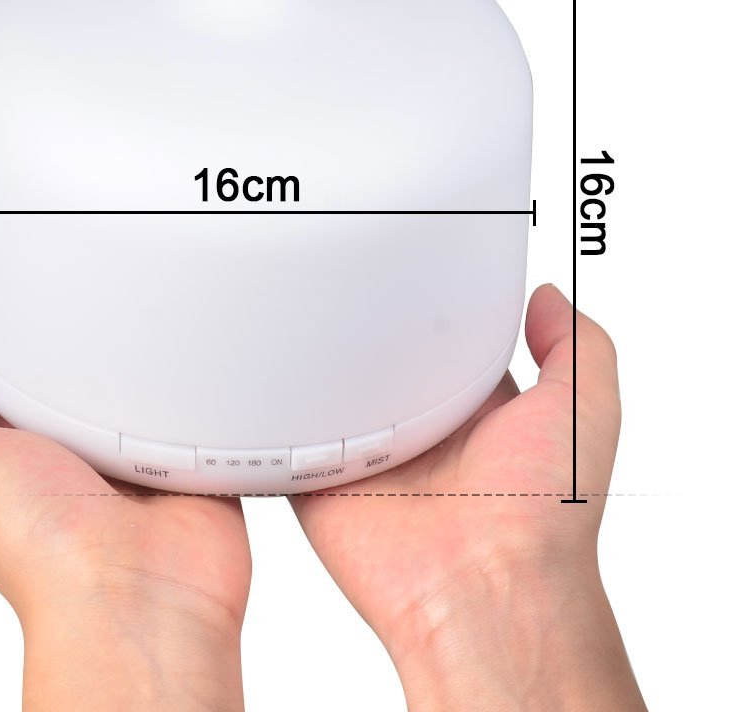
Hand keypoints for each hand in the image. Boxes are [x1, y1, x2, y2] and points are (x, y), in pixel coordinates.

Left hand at [0, 358, 249, 711]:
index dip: (8, 361)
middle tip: (87, 328)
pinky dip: (190, 400)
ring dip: (141, 378)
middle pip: (76, 391)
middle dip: (81, 359)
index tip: (16, 326)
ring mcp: (134, 473)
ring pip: (138, 398)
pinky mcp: (186, 469)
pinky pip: (192, 414)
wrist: (136, 590)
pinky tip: (182, 388)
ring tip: (140, 360)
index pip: (8, 398)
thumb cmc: (44, 549)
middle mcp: (75, 471)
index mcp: (19, 469)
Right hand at [290, 283, 645, 710]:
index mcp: (474, 409)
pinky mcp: (324, 480)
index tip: (411, 258)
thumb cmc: (540, 518)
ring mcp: (369, 455)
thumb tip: (545, 295)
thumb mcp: (583, 412)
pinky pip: (288, 437)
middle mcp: (420, 428)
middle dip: (361, 324)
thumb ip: (575, 346)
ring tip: (292, 309)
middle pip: (379, 359)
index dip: (431, 302)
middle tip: (342, 277)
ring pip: (329, 391)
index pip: (443, 338)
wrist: (482, 590)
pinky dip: (275, 412)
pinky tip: (264, 372)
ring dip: (314, 362)